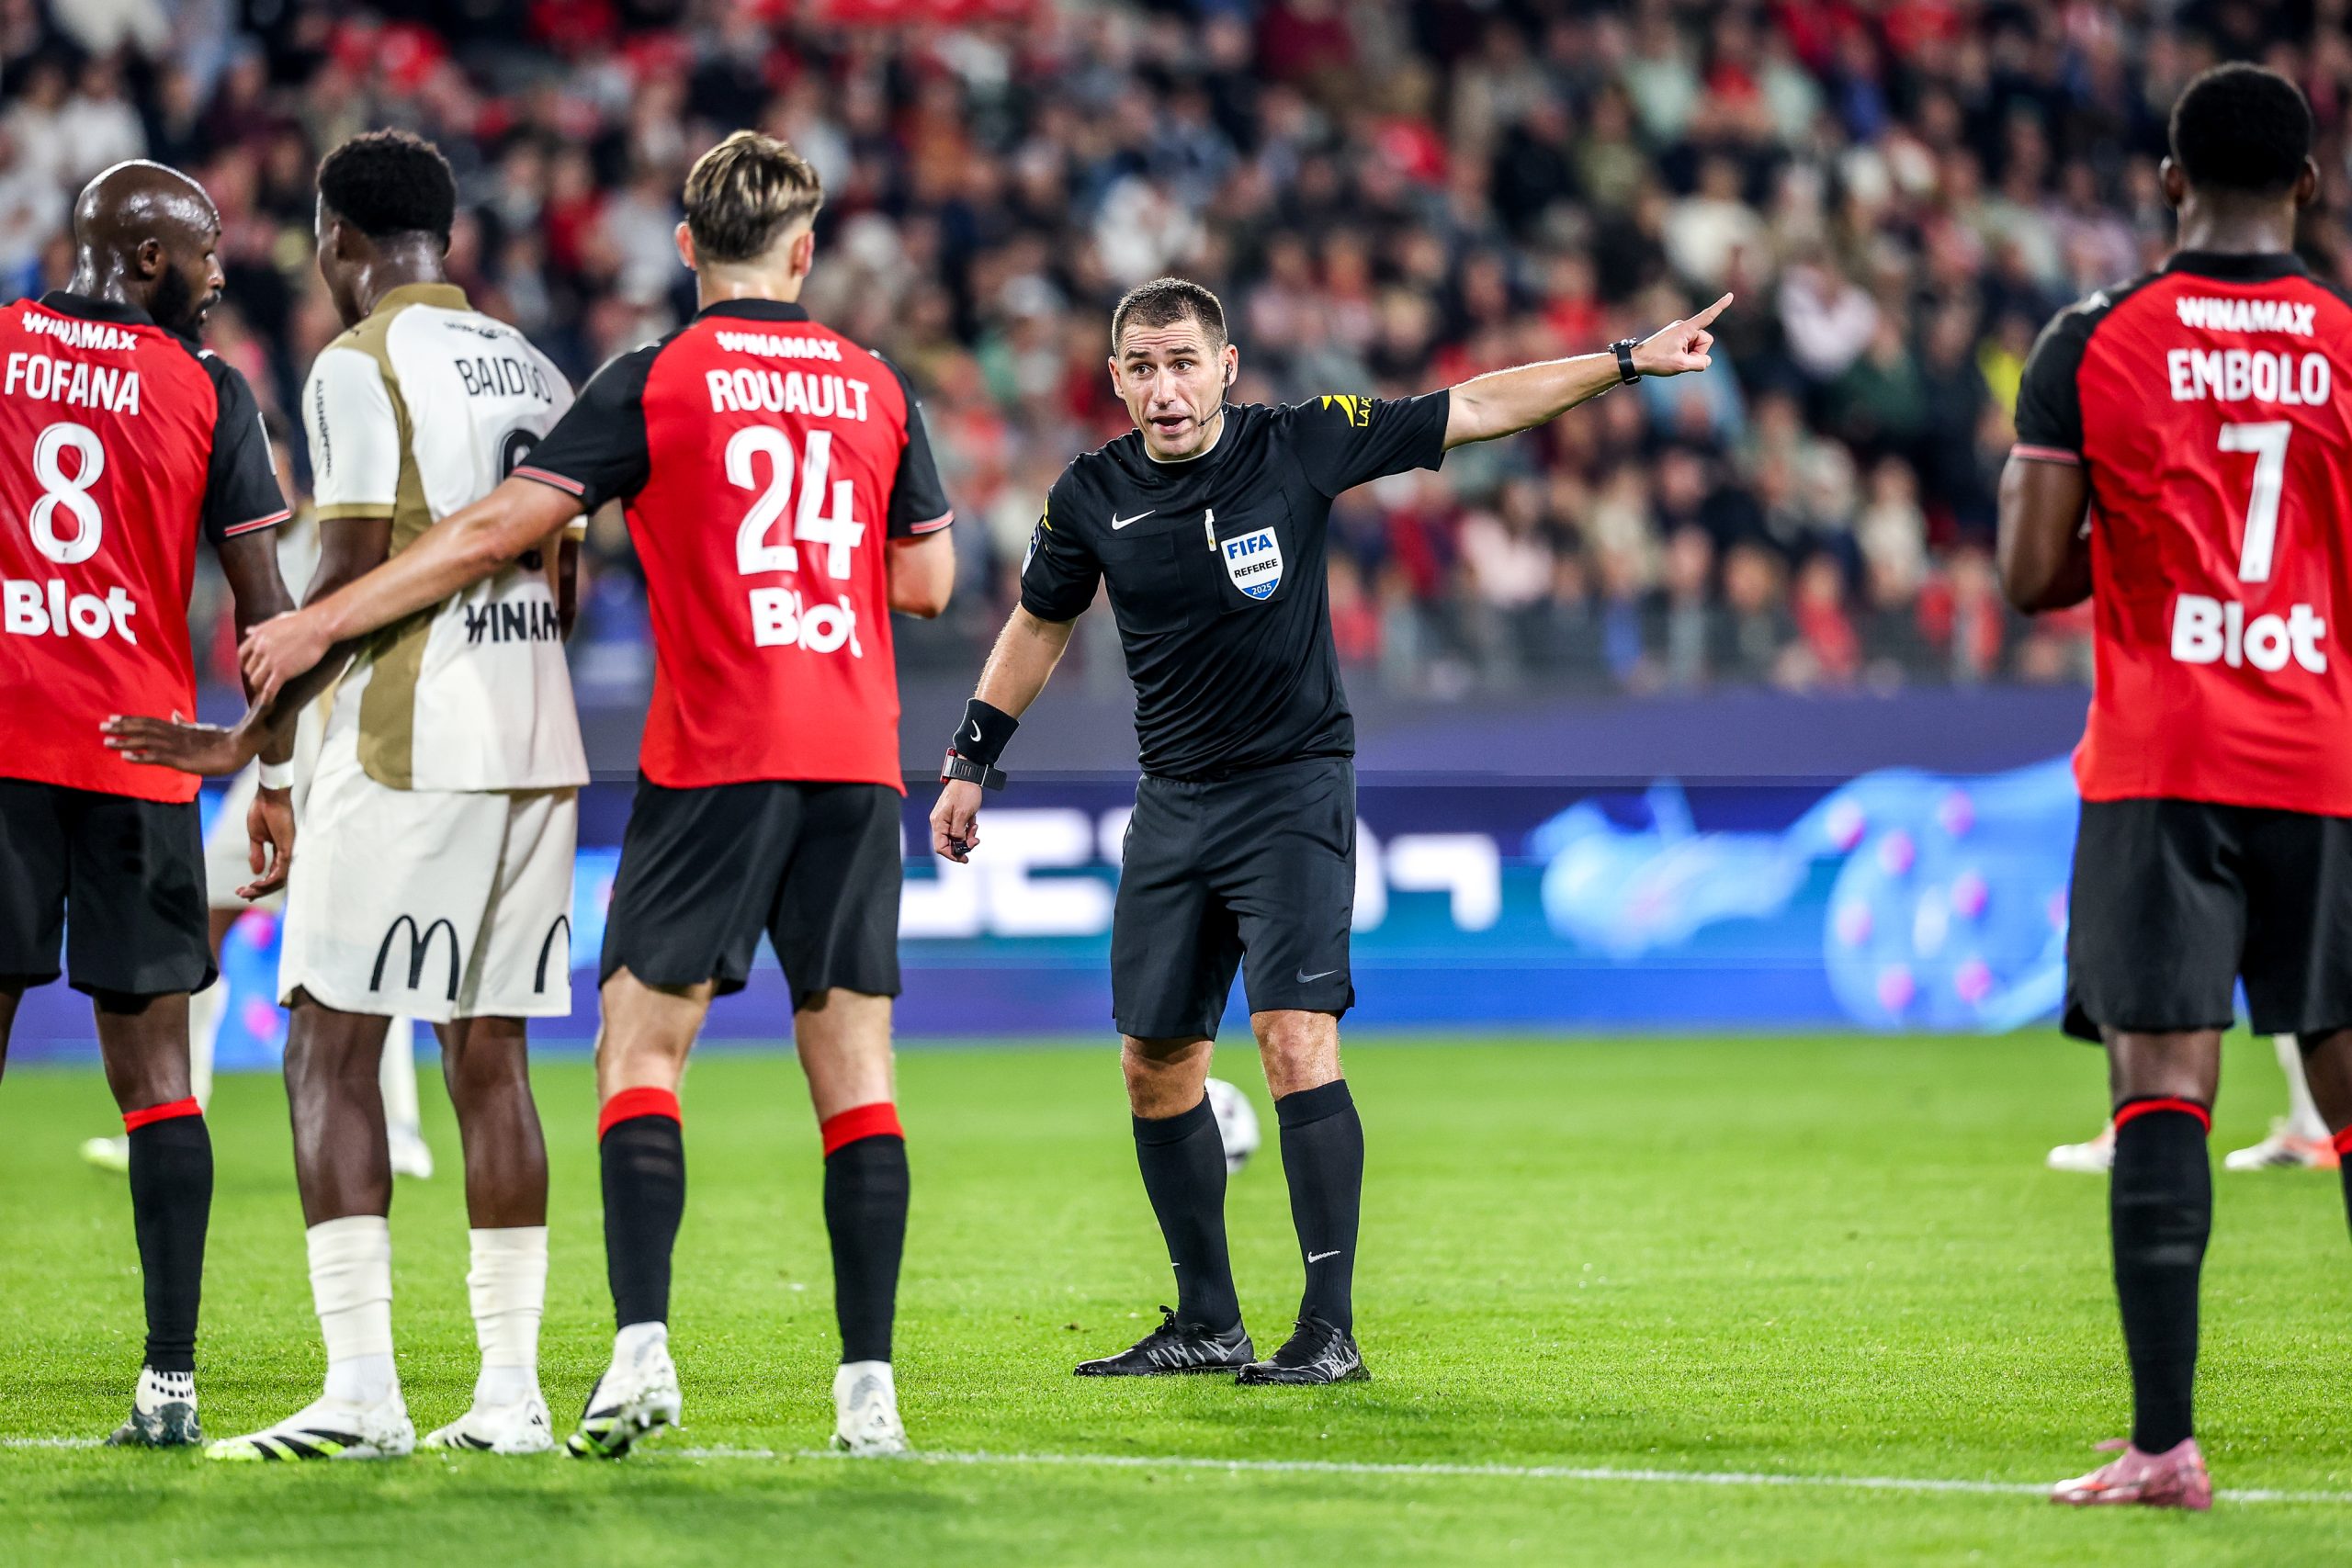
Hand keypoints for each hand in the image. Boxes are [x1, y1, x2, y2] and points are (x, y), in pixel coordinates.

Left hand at [101, 709, 260, 775]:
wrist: (242, 746)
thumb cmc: (224, 739)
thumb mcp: (201, 728)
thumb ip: (185, 723)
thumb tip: (174, 713)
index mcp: (179, 729)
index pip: (150, 722)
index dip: (131, 720)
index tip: (113, 718)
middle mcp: (175, 735)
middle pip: (144, 729)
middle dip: (122, 728)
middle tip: (101, 727)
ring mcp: (178, 747)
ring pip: (147, 742)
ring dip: (126, 742)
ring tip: (107, 741)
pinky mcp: (183, 760)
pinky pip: (158, 757)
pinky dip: (141, 757)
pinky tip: (126, 758)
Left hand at [240, 608, 331, 706]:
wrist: (318, 627)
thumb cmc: (302, 621)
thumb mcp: (277, 620)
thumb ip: (261, 628)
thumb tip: (248, 630)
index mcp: (258, 636)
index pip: (241, 654)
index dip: (244, 664)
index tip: (250, 669)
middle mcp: (260, 649)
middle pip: (249, 669)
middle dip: (254, 676)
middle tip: (261, 682)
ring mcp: (271, 661)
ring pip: (256, 680)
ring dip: (259, 688)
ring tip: (264, 692)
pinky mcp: (282, 671)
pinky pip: (270, 688)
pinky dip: (267, 697)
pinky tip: (268, 701)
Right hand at [241, 784, 295, 900]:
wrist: (268, 797)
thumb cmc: (263, 812)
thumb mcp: (257, 837)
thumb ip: (257, 854)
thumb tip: (256, 871)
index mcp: (280, 851)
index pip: (273, 875)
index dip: (260, 885)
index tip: (243, 890)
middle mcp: (287, 854)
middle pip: (277, 881)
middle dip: (259, 891)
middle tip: (242, 895)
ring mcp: (289, 852)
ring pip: (279, 880)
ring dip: (262, 888)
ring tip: (246, 891)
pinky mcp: (287, 848)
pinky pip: (281, 871)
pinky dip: (269, 880)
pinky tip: (257, 884)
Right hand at [930, 779, 983, 861]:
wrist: (969, 777)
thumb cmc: (964, 792)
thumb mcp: (962, 815)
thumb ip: (958, 832)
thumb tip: (958, 845)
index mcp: (939, 822)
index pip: (940, 847)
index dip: (952, 855)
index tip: (964, 858)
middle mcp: (940, 822)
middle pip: (948, 843)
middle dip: (963, 845)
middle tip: (975, 841)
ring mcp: (946, 819)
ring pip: (955, 837)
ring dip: (967, 837)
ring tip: (974, 828)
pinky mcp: (952, 816)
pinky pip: (959, 829)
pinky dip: (967, 829)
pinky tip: (973, 823)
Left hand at [1632, 292, 1732, 377]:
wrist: (1637, 360)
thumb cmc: (1656, 360)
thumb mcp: (1681, 365)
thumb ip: (1700, 363)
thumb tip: (1706, 361)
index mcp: (1686, 329)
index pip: (1707, 316)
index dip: (1720, 307)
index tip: (1730, 295)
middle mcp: (1684, 327)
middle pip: (1705, 341)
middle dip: (1698, 353)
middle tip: (1681, 359)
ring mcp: (1680, 332)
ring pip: (1698, 346)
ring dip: (1691, 355)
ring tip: (1674, 358)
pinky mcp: (1676, 338)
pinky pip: (1689, 347)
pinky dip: (1685, 355)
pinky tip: (1672, 358)